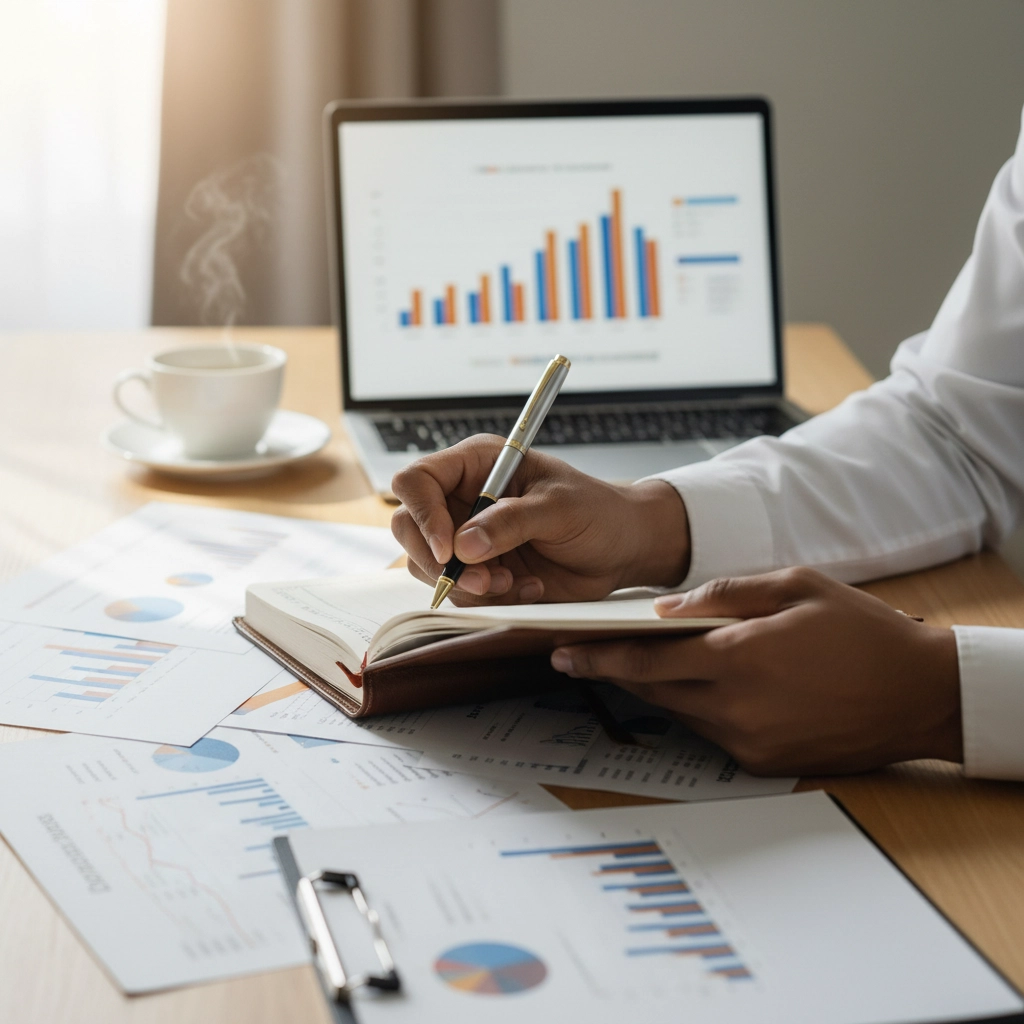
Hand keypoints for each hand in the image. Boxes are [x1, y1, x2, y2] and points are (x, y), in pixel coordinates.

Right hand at [390, 434, 689, 603]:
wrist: (623, 548)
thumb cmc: (598, 512)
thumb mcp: (560, 508)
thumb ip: (511, 522)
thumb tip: (463, 545)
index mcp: (477, 464)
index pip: (417, 481)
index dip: (423, 514)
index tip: (451, 549)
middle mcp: (463, 498)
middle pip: (408, 527)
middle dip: (439, 562)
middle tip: (484, 581)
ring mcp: (467, 536)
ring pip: (427, 566)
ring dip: (467, 585)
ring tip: (515, 581)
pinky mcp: (478, 570)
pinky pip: (457, 591)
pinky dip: (488, 599)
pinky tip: (527, 586)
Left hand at [550, 567, 961, 775]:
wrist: (920, 694)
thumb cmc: (860, 630)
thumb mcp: (794, 586)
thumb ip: (724, 595)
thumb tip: (665, 607)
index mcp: (740, 658)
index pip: (648, 659)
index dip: (599, 656)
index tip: (563, 652)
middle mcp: (736, 707)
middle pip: (652, 689)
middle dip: (609, 672)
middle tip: (572, 657)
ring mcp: (749, 741)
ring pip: (676, 712)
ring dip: (648, 688)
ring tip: (620, 664)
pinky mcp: (763, 762)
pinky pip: (708, 731)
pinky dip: (689, 706)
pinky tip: (685, 685)